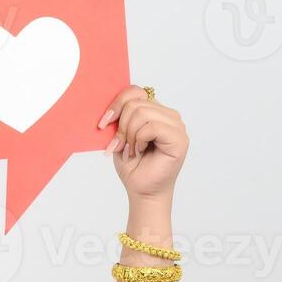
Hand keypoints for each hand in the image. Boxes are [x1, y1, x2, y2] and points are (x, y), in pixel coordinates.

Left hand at [98, 85, 188, 202]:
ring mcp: (176, 126)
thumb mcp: (120, 136)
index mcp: (155, 110)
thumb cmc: (133, 165)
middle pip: (136, 102)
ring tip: (133, 149)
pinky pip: (152, 127)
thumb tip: (110, 105)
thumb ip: (120, 117)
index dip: (116, 104)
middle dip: (122, 126)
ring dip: (130, 135)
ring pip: (142, 113)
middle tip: (121, 145)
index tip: (103, 124)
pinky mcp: (179, 138)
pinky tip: (141, 151)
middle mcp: (168, 115)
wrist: (141, 190)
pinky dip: (140, 140)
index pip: (135, 91)